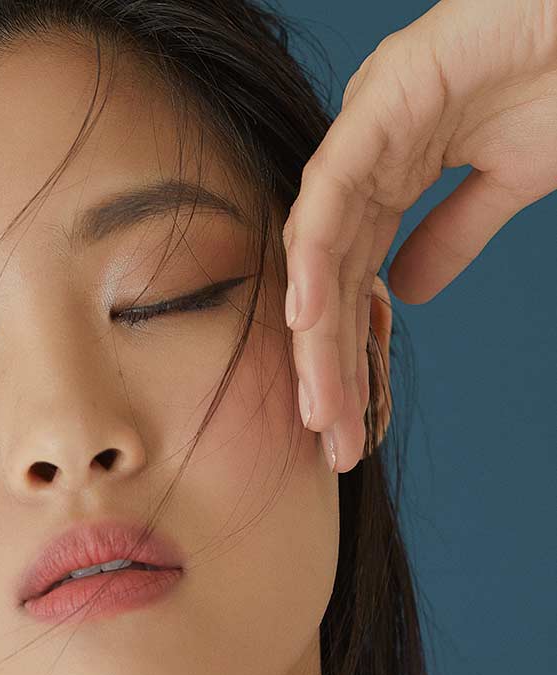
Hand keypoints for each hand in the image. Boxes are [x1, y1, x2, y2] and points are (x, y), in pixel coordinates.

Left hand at [282, 0, 556, 469]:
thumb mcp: (506, 182)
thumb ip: (450, 235)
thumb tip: (403, 295)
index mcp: (392, 176)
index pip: (353, 285)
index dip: (348, 358)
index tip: (349, 426)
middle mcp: (366, 156)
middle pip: (328, 279)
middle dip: (328, 368)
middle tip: (331, 444)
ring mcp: (370, 125)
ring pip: (320, 248)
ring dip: (316, 335)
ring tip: (319, 408)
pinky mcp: (385, 97)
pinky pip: (333, 187)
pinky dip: (313, 253)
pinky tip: (303, 318)